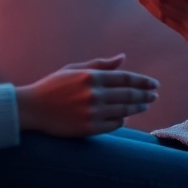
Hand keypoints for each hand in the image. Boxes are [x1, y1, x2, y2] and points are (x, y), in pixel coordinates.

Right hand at [15, 54, 158, 136]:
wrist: (32, 109)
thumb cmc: (52, 86)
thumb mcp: (74, 69)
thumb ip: (100, 65)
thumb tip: (123, 58)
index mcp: (91, 77)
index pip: (125, 78)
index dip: (142, 81)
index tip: (154, 84)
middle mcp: (94, 95)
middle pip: (128, 95)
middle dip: (145, 95)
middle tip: (154, 95)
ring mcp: (92, 113)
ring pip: (124, 111)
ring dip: (138, 107)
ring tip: (145, 104)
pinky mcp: (89, 128)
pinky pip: (114, 125)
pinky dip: (123, 120)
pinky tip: (126, 117)